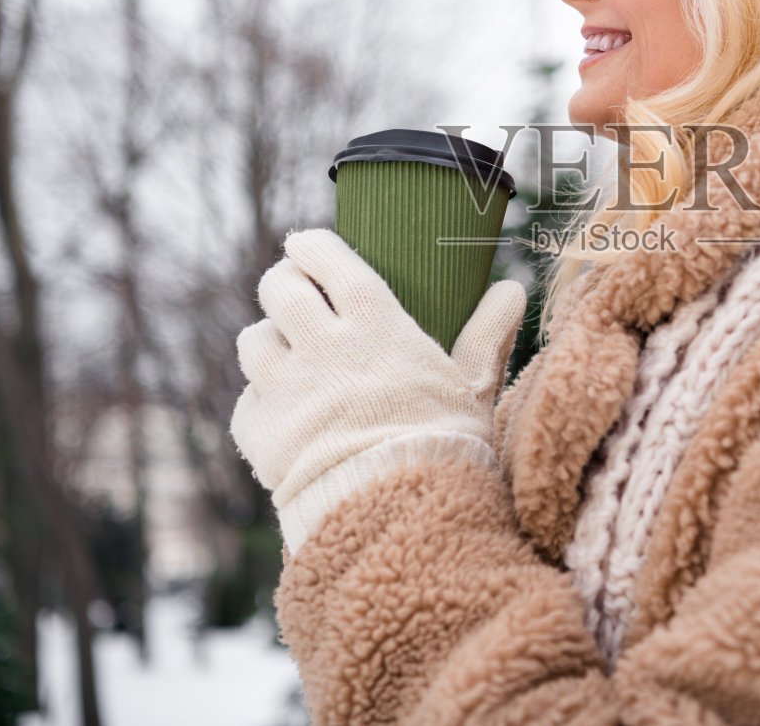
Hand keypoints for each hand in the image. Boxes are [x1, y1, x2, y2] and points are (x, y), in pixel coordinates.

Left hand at [230, 229, 526, 553]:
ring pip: (252, 340)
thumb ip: (488, 334)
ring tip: (285, 353)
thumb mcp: (474, 386)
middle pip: (278, 288)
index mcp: (373, 324)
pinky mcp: (260, 434)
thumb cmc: (445, 445)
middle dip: (282, 283)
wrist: (399, 512)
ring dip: (267, 341)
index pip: (325, 258)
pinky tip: (284, 413)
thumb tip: (513, 288)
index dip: (311, 246)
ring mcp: (285, 389)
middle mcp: (322, 347)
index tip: (307, 246)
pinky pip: (247, 403)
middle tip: (293, 292)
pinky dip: (260, 403)